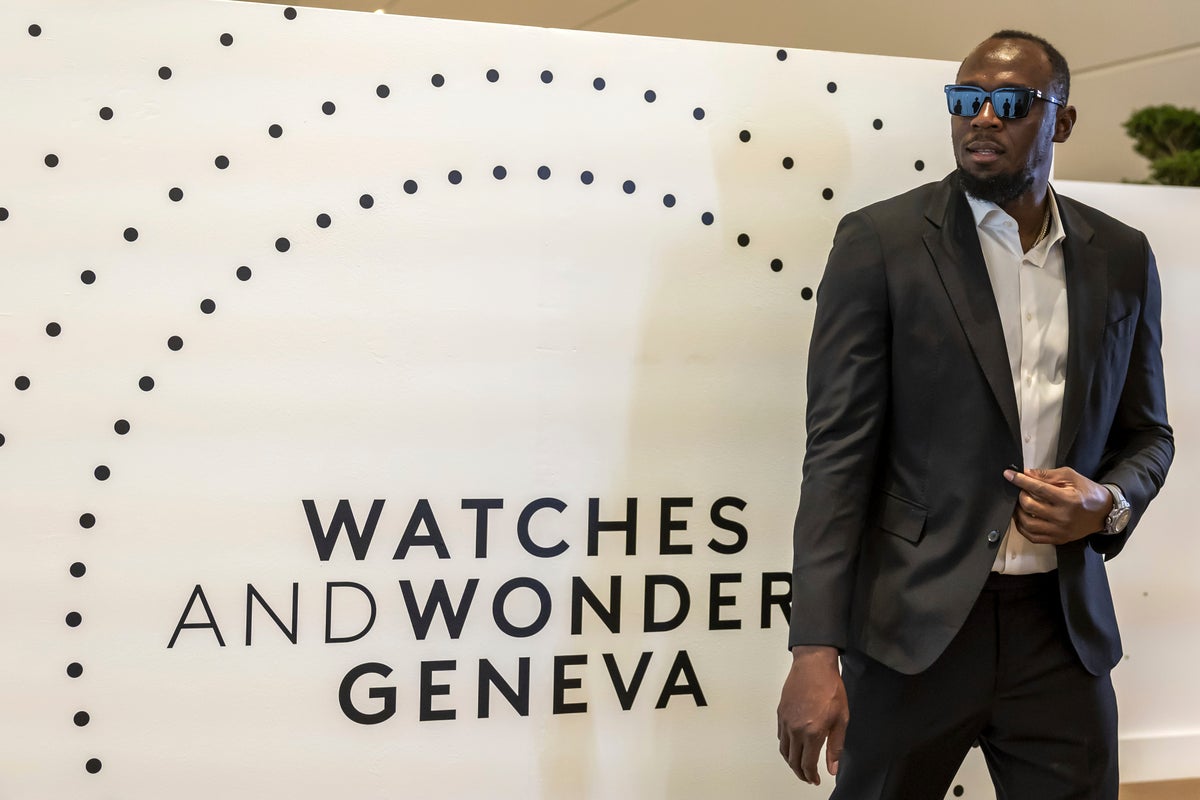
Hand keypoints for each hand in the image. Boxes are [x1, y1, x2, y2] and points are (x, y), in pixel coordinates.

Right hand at [777, 645, 847, 785]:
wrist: (813, 665)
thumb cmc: (830, 688)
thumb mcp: (841, 719)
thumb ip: (836, 746)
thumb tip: (832, 768)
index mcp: (812, 732)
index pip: (807, 764)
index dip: (811, 776)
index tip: (815, 780)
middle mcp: (795, 729)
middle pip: (792, 760)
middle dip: (800, 773)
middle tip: (808, 777)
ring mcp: (785, 721)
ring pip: (783, 750)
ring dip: (791, 761)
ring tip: (800, 765)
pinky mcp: (780, 713)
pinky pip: (780, 736)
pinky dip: (785, 746)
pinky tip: (793, 745)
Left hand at [1003, 467, 1112, 544]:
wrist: (1105, 512)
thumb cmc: (1088, 492)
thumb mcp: (1071, 477)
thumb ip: (1047, 475)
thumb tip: (1026, 474)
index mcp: (1068, 500)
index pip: (1038, 489)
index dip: (1020, 480)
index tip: (1008, 474)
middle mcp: (1063, 517)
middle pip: (1030, 506)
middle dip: (1020, 495)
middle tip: (1020, 490)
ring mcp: (1060, 531)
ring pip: (1028, 524)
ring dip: (1018, 512)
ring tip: (1018, 504)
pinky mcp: (1058, 539)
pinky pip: (1033, 537)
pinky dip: (1023, 528)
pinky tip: (1022, 518)